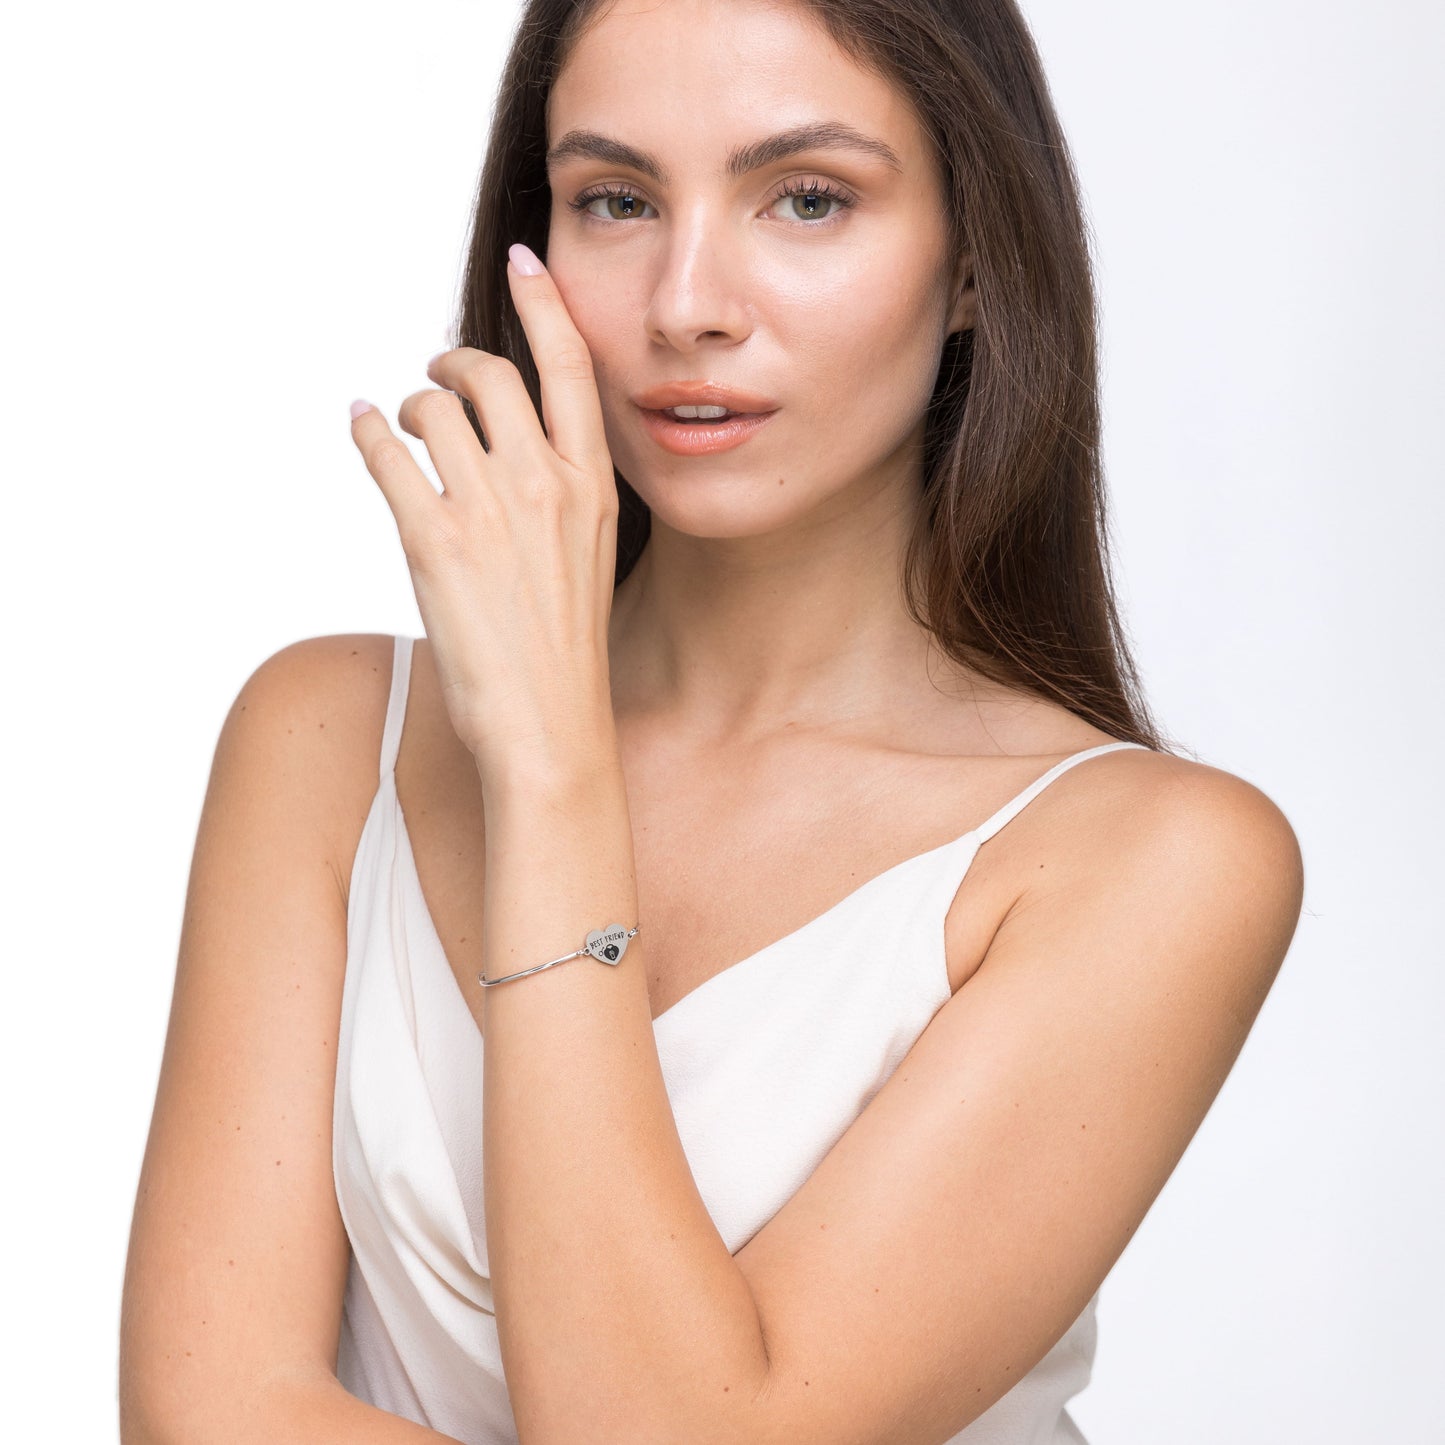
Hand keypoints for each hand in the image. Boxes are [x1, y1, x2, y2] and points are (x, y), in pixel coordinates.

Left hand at [348, 244, 619, 783]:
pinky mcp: (431, 541)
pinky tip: (363, 428)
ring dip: (408, 404)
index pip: (570, 369)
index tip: (523, 258)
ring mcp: (488, 510)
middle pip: (487, 373)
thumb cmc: (567, 655)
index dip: (543, 304)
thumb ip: (555, 499)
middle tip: (435, 377)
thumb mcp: (586, 561)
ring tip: (404, 426)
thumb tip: (501, 454)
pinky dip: (367, 430)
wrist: (552, 729)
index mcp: (593, 487)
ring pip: (431, 406)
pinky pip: (385, 452)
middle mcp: (545, 485)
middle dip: (450, 363)